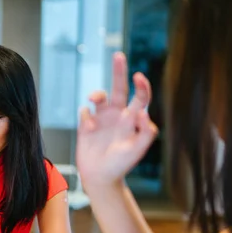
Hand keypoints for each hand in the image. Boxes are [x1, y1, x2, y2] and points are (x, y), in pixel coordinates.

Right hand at [77, 52, 156, 187]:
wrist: (100, 177)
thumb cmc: (121, 165)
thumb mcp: (137, 151)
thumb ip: (146, 133)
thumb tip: (144, 114)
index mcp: (132, 119)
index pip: (140, 97)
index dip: (141, 86)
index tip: (138, 77)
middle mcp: (117, 115)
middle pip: (119, 88)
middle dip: (119, 71)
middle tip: (118, 55)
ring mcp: (101, 119)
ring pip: (99, 97)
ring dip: (97, 94)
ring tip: (94, 99)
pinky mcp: (86, 125)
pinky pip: (85, 111)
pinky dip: (86, 115)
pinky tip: (88, 128)